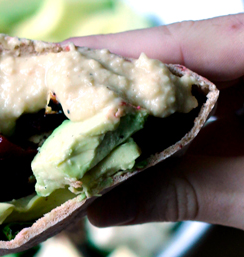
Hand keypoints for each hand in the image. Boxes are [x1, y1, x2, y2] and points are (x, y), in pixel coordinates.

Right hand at [66, 14, 243, 229]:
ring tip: (80, 133)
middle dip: (112, 91)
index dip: (106, 55)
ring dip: (137, 117)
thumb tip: (101, 211)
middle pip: (174, 64)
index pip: (174, 42)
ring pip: (187, 90)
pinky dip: (169, 134)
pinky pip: (207, 112)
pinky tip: (133, 152)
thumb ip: (184, 195)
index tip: (51, 64)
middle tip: (53, 108)